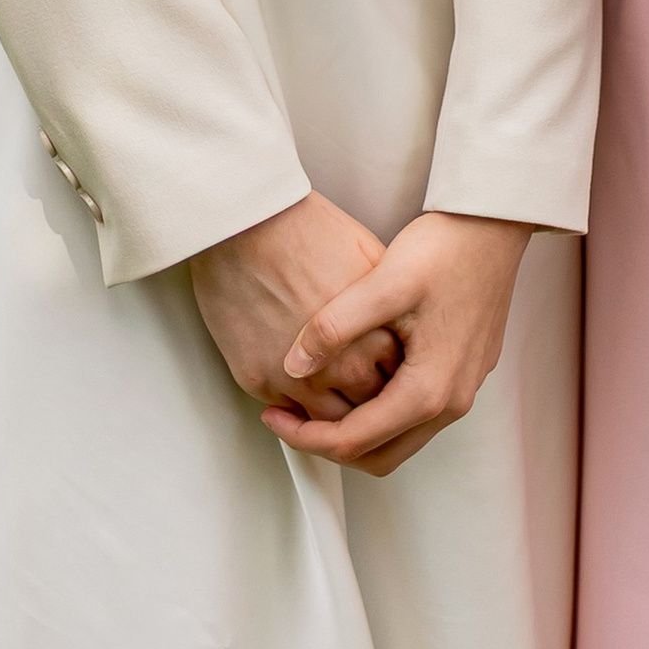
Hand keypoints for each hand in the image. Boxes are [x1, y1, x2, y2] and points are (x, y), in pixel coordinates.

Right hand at [189, 194, 400, 419]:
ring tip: (334, 393)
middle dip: (369, 407)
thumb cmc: (306, 233)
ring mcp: (296, 381)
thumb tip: (399, 329)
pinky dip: (298, 409)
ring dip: (332, 415)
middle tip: (367, 396)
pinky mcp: (259, 382)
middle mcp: (338, 368)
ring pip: (326, 423)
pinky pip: (288, 414)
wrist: (248, 225)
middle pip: (366, 413)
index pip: (398, 387)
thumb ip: (388, 310)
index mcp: (372, 340)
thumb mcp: (372, 262)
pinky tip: (305, 387)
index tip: (393, 378)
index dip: (396, 384)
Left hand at [261, 212, 533, 477]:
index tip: (272, 415)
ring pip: (399, 438)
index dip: (304, 436)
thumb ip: (333, 328)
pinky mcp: (463, 371)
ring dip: (355, 429)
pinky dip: (379, 412)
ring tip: (315, 397)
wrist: (496, 224)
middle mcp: (451, 402)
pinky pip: (416, 414)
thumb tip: (290, 366)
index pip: (355, 441)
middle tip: (288, 417)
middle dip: (327, 444)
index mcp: (428, 390)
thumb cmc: (447, 249)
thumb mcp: (382, 283)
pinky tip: (355, 376)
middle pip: (379, 456)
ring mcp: (462, 389)